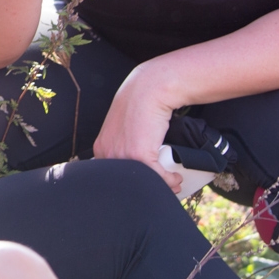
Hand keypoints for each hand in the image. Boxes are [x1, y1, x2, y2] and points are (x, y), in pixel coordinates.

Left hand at [91, 71, 181, 191]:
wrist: (148, 90)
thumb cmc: (138, 106)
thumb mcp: (123, 129)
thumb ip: (123, 146)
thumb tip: (136, 163)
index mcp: (102, 149)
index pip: (116, 176)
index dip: (134, 183)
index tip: (148, 184)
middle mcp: (108, 154)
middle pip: (128, 182)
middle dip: (148, 188)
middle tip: (163, 187)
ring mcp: (122, 155)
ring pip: (144, 181)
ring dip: (162, 184)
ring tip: (172, 183)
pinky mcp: (139, 154)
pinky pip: (158, 176)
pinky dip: (170, 180)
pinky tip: (176, 178)